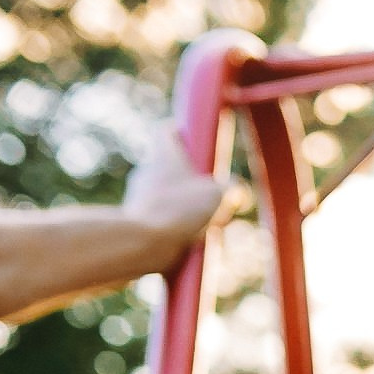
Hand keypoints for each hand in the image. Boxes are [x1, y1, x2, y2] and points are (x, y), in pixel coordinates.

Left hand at [122, 127, 237, 259]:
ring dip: (183, 204)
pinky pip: (159, 217)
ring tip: (205, 225)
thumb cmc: (179, 210)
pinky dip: (174, 225)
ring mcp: (137, 195)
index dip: (180, 131)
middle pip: (169, 166)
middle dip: (190, 178)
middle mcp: (146, 170)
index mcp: (163, 154)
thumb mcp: (218, 194)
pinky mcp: (135, 220)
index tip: (194, 139)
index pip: (166, 130)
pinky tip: (190, 241)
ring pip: (165, 193)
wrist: (143, 243)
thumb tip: (238, 189)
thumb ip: (232, 187)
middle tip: (210, 192)